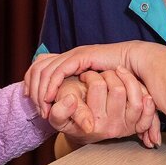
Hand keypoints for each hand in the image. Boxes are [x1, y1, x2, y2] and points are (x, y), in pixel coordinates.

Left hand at [24, 43, 139, 117]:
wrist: (134, 63)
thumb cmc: (117, 78)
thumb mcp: (91, 88)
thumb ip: (78, 93)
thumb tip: (63, 100)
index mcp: (68, 61)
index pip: (38, 67)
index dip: (31, 84)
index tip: (31, 102)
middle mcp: (68, 56)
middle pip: (37, 69)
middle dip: (33, 90)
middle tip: (37, 109)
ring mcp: (73, 55)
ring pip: (44, 71)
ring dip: (41, 91)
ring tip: (44, 108)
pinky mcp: (80, 57)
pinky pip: (58, 71)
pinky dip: (51, 85)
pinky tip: (51, 98)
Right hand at [48, 69, 161, 148]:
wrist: (83, 130)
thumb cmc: (71, 116)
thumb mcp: (58, 115)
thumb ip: (59, 111)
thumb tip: (71, 100)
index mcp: (92, 122)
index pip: (97, 87)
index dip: (91, 78)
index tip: (84, 75)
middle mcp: (110, 127)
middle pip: (118, 89)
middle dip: (107, 75)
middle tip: (97, 76)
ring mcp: (125, 127)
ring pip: (134, 96)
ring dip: (125, 81)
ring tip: (113, 78)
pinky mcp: (135, 125)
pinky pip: (147, 110)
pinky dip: (144, 96)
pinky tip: (133, 87)